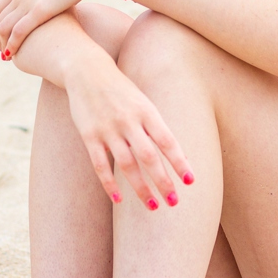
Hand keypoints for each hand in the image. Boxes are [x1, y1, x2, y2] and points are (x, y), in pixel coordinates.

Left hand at [0, 0, 106, 57]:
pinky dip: (11, 45)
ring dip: (2, 44)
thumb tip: (52, 0)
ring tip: (7, 57)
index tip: (2, 38)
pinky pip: (17, 32)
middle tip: (4, 52)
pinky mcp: (39, 10)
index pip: (0, 7)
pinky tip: (11, 56)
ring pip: (3, 27)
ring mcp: (27, 0)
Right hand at [63, 52, 193, 209]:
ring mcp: (107, 129)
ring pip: (127, 165)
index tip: (190, 181)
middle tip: (174, 201)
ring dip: (141, 188)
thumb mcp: (142, 102)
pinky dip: (109, 184)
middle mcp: (128, 121)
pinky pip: (100, 165)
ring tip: (154, 206)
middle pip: (149, 157)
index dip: (179, 162)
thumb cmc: (121, 90)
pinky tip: (118, 199)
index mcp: (146, 111)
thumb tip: (176, 155)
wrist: (87, 71)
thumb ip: (155, 127)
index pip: (167, 141)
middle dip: (163, 181)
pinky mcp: (89, 136)